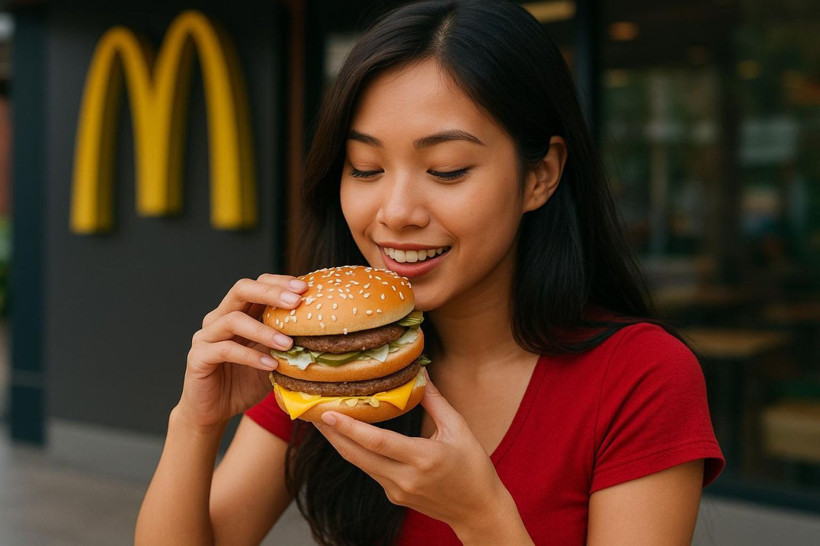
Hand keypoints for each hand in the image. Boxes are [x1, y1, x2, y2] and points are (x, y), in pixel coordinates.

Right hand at [176, 274, 306, 430]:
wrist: (214, 411)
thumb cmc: (245, 382)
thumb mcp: (272, 359)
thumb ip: (287, 343)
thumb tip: (322, 334)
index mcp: (237, 312)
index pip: (257, 284)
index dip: (279, 282)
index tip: (305, 288)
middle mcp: (219, 318)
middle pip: (241, 290)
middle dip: (271, 293)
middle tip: (296, 302)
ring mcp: (206, 336)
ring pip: (234, 319)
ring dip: (264, 330)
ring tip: (288, 344)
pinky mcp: (198, 357)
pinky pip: (225, 350)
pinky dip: (251, 356)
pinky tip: (270, 365)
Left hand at [315, 374, 530, 542]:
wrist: (478, 511)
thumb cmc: (474, 468)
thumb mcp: (459, 429)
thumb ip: (435, 401)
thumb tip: (421, 372)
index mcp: (423, 458)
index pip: (377, 442)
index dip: (350, 428)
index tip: (328, 413)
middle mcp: (405, 478)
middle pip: (357, 455)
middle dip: (332, 434)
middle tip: (312, 412)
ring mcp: (397, 490)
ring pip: (360, 463)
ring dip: (340, 442)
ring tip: (324, 421)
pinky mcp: (394, 495)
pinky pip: (371, 470)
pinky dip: (357, 452)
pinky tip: (349, 437)